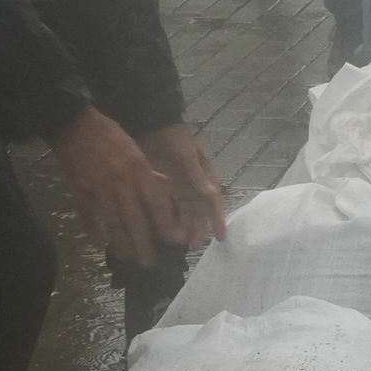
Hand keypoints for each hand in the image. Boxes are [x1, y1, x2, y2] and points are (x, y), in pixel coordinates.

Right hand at [50, 107, 182, 263]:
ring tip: (127, 258)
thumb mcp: (135, 148)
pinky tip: (99, 241)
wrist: (74, 125)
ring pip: (112, 223)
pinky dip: (94, 231)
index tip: (173, 241)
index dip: (164, 223)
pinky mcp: (80, 192)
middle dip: (142, 244)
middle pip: (134, 220)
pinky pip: (89, 217)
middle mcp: (121, 182)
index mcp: (138, 169)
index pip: (155, 202)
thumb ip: (147, 171)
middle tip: (148, 262)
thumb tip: (161, 189)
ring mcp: (98, 189)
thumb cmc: (109, 135)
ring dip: (120, 244)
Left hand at [133, 123, 229, 249]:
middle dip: (197, 229)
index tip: (221, 236)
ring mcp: (175, 190)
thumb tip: (211, 195)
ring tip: (177, 241)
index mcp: (204, 178)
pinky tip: (159, 232)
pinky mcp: (158, 191)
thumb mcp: (187, 155)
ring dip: (181, 228)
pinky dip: (163, 221)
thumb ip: (197, 176)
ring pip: (181, 214)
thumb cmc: (174, 138)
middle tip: (193, 244)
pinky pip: (164, 210)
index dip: (217, 219)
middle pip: (197, 213)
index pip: (214, 202)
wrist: (150, 125)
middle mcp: (192, 188)